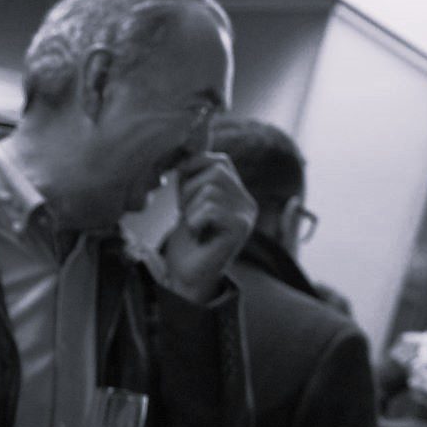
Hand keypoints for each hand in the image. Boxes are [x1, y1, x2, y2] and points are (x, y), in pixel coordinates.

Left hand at [160, 152, 253, 301]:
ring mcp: (246, 215)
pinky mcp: (240, 228)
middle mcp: (246, 201)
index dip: (195, 165)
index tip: (180, 182)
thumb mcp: (187, 201)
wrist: (188, 274)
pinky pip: (211, 208)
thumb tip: (182, 152)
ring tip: (194, 225)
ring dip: (191, 207)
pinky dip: (195, 219)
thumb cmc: (187, 239)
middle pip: (215, 171)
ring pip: (210, 189)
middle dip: (189, 189)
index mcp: (236, 192)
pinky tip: (199, 233)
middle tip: (187, 213)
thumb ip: (190, 177)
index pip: (220, 160)